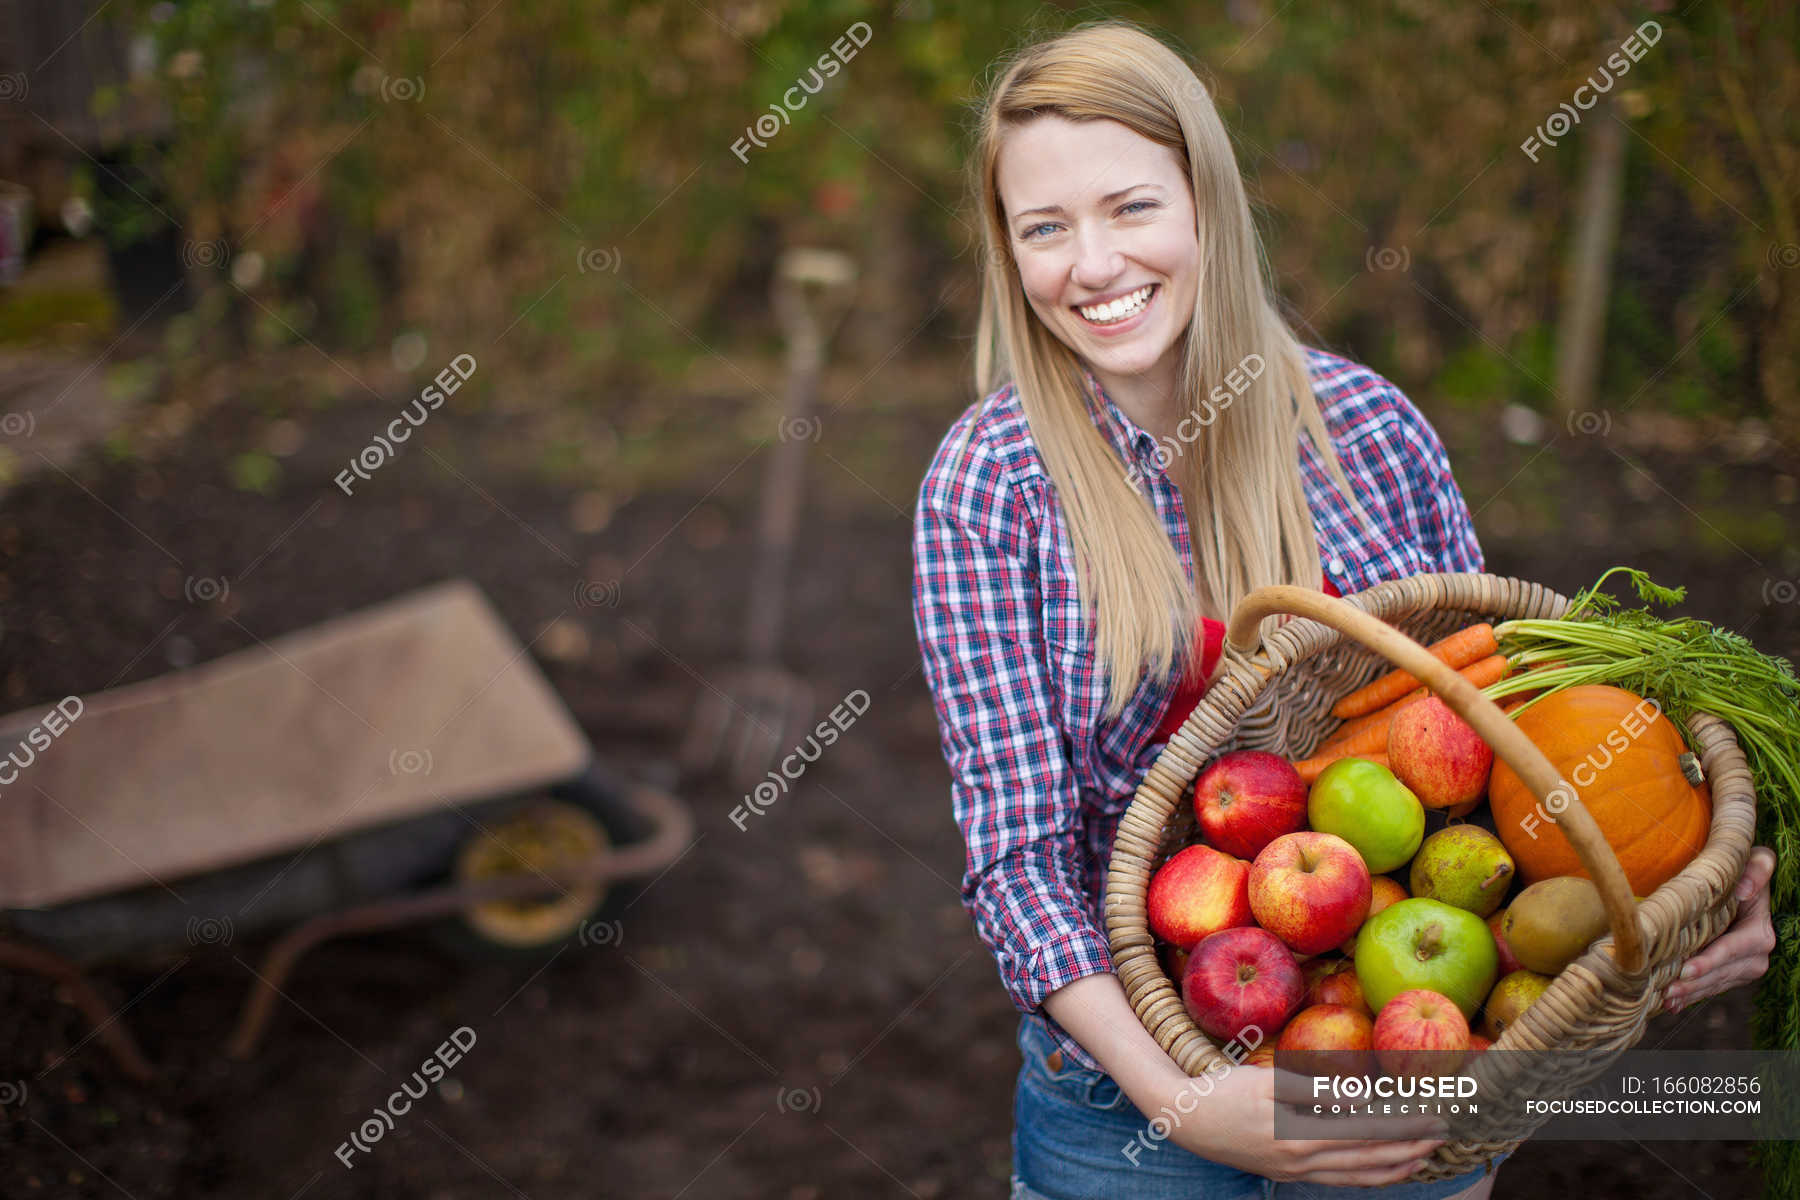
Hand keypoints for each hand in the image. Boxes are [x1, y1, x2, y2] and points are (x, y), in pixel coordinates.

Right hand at [1162, 1061, 1445, 1186]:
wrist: (1189, 1122)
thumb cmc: (1226, 1092)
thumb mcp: (1266, 1081)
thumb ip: (1314, 1089)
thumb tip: (1360, 1095)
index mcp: (1301, 1134)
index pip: (1366, 1131)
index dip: (1402, 1126)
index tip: (1433, 1116)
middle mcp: (1305, 1159)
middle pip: (1370, 1158)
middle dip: (1410, 1147)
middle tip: (1442, 1134)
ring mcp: (1298, 1171)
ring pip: (1358, 1176)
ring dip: (1395, 1167)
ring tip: (1423, 1157)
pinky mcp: (1291, 1173)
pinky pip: (1340, 1180)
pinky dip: (1369, 1177)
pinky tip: (1383, 1170)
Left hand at [1662, 845, 1776, 1013]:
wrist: (1740, 885)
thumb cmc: (1743, 869)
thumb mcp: (1756, 861)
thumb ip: (1757, 869)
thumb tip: (1744, 890)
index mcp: (1758, 932)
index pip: (1733, 950)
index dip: (1710, 961)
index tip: (1686, 970)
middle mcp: (1755, 955)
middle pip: (1722, 974)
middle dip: (1695, 984)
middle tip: (1667, 991)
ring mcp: (1743, 968)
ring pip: (1715, 984)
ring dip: (1691, 994)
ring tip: (1665, 1000)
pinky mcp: (1729, 974)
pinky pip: (1711, 987)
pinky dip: (1692, 996)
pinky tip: (1671, 1006)